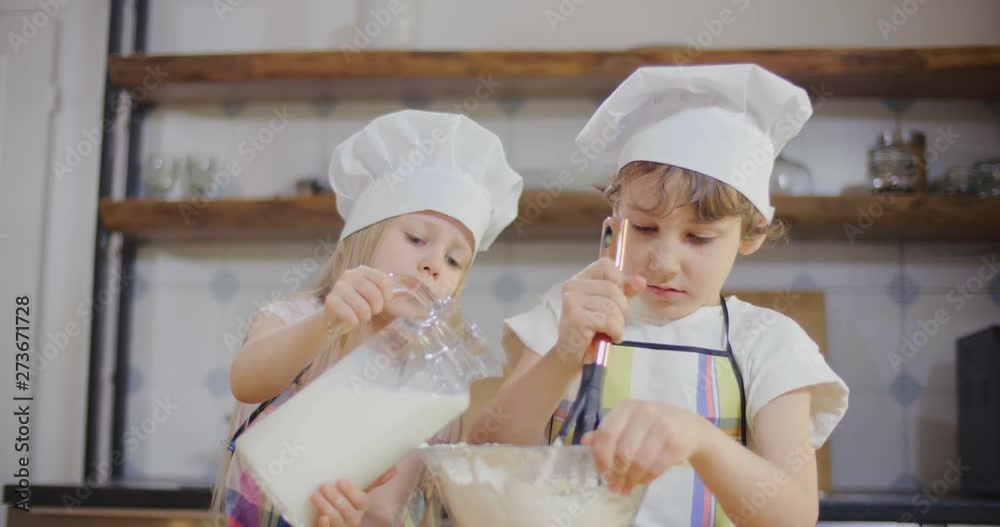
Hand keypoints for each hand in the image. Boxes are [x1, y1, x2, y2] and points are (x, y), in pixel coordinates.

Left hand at [311, 467, 396, 526]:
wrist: (329, 521)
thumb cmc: (344, 505)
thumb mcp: (355, 494)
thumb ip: (371, 482)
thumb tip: (394, 469)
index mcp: (360, 509)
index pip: (362, 502)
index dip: (352, 493)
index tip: (341, 481)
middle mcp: (353, 521)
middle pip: (350, 513)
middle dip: (338, 500)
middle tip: (324, 486)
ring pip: (338, 522)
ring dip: (327, 508)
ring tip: (315, 495)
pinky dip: (325, 526)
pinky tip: (321, 518)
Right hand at [324, 266, 392, 327]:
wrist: (334, 316)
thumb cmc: (358, 304)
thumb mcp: (372, 293)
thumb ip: (384, 290)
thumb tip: (402, 291)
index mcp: (363, 271)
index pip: (384, 281)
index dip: (387, 295)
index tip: (385, 301)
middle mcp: (350, 274)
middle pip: (375, 295)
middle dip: (376, 308)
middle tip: (372, 312)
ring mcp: (339, 286)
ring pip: (363, 307)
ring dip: (365, 317)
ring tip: (361, 316)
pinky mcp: (331, 300)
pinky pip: (350, 315)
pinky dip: (354, 322)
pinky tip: (352, 322)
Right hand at [556, 258, 644, 365]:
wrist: (571, 357)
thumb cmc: (590, 332)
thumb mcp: (610, 308)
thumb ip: (625, 292)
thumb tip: (640, 280)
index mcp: (579, 280)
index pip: (606, 266)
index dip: (619, 282)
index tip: (616, 302)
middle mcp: (572, 286)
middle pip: (613, 288)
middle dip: (621, 309)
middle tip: (612, 324)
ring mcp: (572, 301)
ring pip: (612, 305)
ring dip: (618, 324)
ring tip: (609, 332)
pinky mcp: (576, 317)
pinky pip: (609, 320)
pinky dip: (615, 332)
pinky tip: (608, 338)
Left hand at [581, 400, 707, 493]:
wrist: (690, 428)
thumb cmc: (652, 426)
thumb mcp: (629, 423)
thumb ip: (608, 431)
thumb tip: (584, 441)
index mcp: (627, 407)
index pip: (606, 433)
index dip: (601, 457)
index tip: (601, 473)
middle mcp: (644, 413)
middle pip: (622, 451)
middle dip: (616, 474)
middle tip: (614, 486)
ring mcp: (662, 427)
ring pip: (639, 462)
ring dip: (631, 479)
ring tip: (627, 487)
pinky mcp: (676, 443)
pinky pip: (655, 467)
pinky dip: (646, 478)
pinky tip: (641, 481)